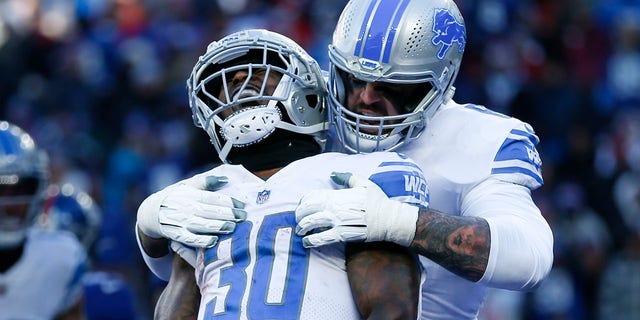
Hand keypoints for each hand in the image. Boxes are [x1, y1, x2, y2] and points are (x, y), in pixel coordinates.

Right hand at [137, 175, 246, 247]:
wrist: (151, 212)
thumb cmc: (176, 197)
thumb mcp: (188, 185)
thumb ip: (207, 182)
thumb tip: (225, 179)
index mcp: (192, 195)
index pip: (214, 198)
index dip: (229, 201)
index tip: (242, 205)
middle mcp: (187, 208)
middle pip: (211, 211)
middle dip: (229, 214)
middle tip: (243, 216)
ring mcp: (182, 222)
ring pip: (203, 225)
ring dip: (219, 227)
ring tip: (232, 227)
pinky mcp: (176, 235)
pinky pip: (191, 239)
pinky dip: (202, 241)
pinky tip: (214, 241)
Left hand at [295, 172, 419, 247]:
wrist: (389, 219)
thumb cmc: (378, 200)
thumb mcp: (363, 183)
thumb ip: (347, 177)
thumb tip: (332, 174)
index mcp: (338, 195)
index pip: (313, 195)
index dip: (304, 201)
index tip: (301, 205)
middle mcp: (335, 207)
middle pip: (308, 209)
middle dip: (299, 214)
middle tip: (298, 219)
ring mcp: (337, 221)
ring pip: (311, 223)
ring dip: (302, 227)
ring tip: (299, 231)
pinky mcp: (342, 235)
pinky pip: (322, 238)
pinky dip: (311, 241)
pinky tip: (306, 242)